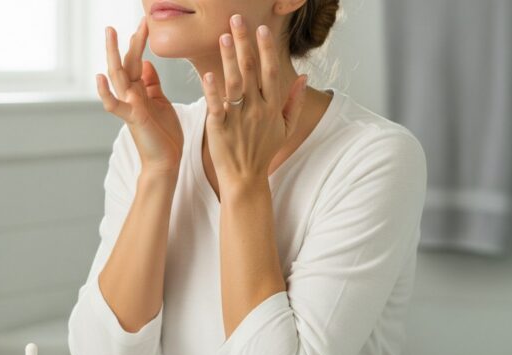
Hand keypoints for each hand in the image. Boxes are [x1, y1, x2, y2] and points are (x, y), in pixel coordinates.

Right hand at [97, 16, 183, 174]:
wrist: (166, 161)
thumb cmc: (164, 134)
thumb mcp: (161, 102)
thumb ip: (152, 83)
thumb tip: (146, 63)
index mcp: (139, 90)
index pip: (136, 60)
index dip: (138, 42)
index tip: (144, 23)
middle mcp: (131, 95)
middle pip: (126, 63)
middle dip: (129, 41)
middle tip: (135, 20)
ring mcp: (129, 106)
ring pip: (118, 76)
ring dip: (114, 54)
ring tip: (111, 34)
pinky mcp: (132, 118)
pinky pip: (114, 105)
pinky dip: (105, 92)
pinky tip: (100, 77)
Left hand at [199, 14, 307, 189]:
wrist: (245, 178)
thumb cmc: (263, 152)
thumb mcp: (285, 128)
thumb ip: (294, 101)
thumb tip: (303, 77)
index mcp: (272, 107)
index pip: (270, 71)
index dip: (266, 49)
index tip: (261, 29)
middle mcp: (257, 109)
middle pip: (251, 69)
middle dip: (244, 42)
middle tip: (237, 19)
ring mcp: (238, 118)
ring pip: (234, 82)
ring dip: (228, 57)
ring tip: (223, 36)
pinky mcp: (220, 127)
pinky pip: (217, 105)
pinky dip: (213, 90)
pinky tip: (209, 73)